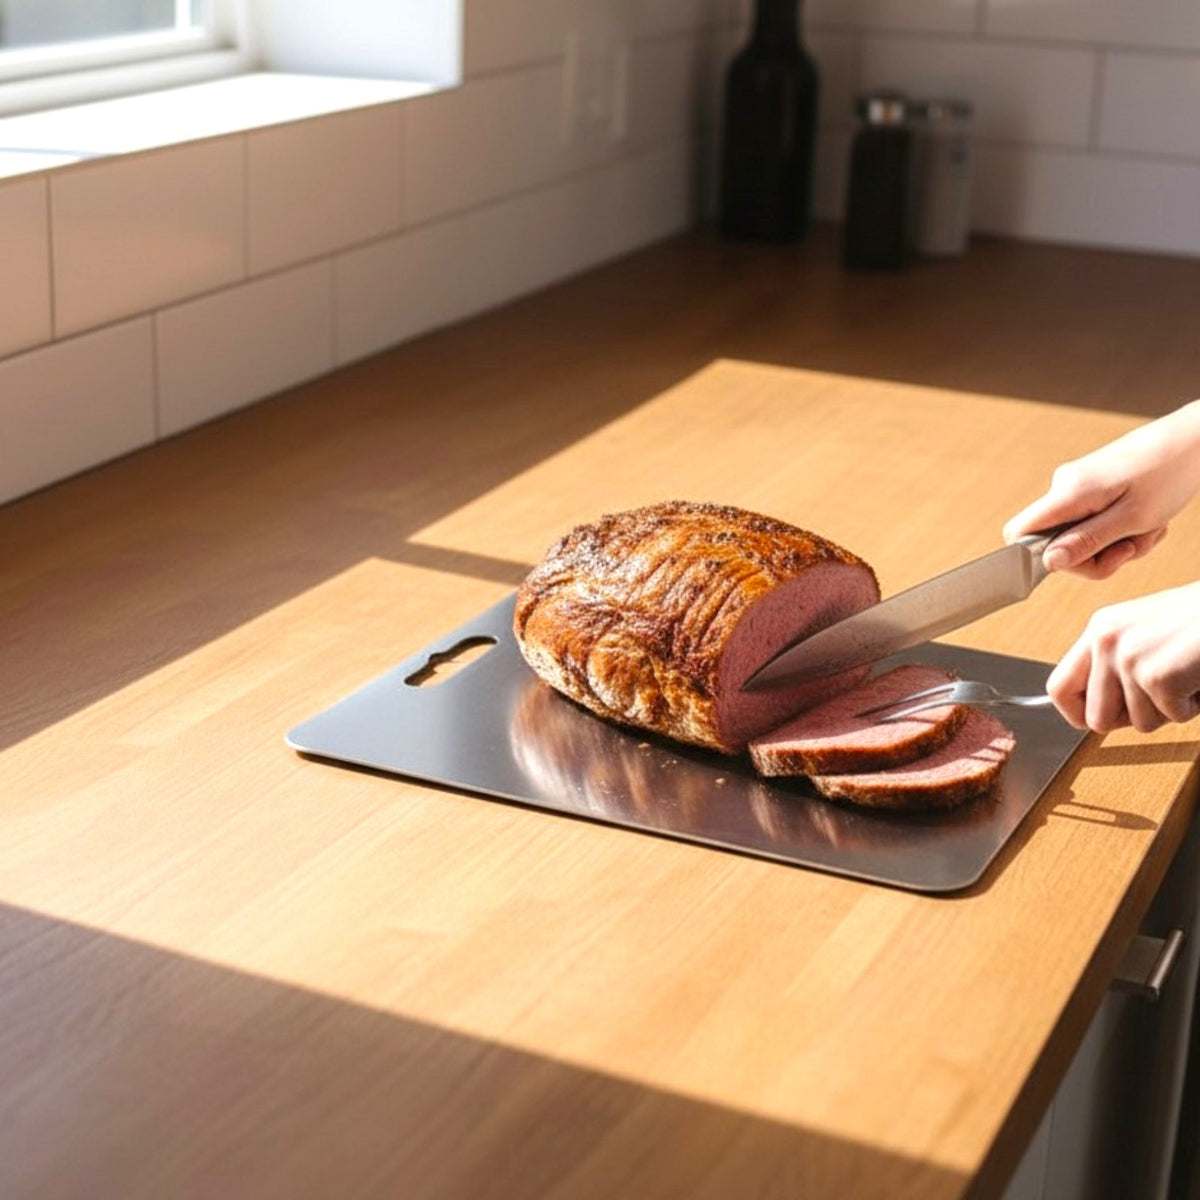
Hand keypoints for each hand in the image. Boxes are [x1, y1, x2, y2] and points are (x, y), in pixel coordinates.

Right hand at [1004, 399, 1199, 578]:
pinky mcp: (1093, 488)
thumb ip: (1086, 542)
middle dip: (1096, 555)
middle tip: (1132, 548)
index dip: (1037, 558)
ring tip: (1148, 529)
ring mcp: (1078, 487)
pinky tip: (1147, 521)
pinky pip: (1096, 524)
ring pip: (1082, 536)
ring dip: (1116, 544)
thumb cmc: (1169, 474)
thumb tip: (1047, 563)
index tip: (1081, 561)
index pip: (1018, 533)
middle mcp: (1064, 488)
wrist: (1194, 440)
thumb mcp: (1131, 519)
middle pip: (1055, 543)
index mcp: (1067, 493)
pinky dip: (1122, 531)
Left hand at [1048, 581, 1199, 731]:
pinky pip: (1173, 716)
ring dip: (1170, 709)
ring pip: (1139, 723)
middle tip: (1161, 697)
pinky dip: (1194, 704)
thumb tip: (1096, 714)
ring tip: (1186, 674)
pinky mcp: (1157, 676)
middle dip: (1131, 720)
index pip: (1059, 687)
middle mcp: (1105, 641)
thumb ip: (1114, 664)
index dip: (1077, 715)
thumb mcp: (1144, 632)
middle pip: (1096, 718)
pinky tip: (1199, 675)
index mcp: (1099, 629)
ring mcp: (1129, 658)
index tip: (1096, 721)